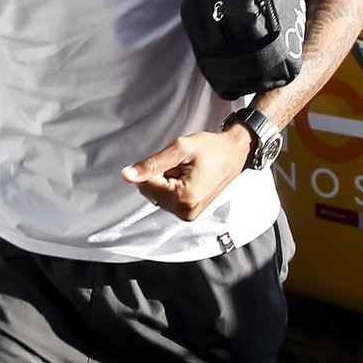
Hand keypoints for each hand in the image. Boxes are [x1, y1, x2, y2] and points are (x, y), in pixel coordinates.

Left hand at [120, 126, 252, 220]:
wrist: (235, 154)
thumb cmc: (212, 149)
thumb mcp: (180, 148)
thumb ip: (151, 164)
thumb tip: (127, 175)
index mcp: (184, 199)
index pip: (145, 184)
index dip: (155, 167)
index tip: (175, 161)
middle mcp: (185, 212)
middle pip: (149, 191)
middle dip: (160, 175)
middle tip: (182, 165)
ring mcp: (188, 214)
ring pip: (156, 194)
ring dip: (166, 180)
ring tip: (187, 171)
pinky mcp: (189, 212)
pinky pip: (167, 197)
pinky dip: (172, 185)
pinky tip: (188, 177)